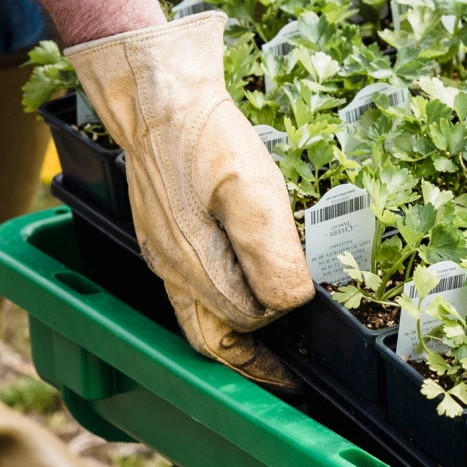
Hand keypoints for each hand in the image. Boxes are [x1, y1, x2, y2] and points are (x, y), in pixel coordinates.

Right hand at [66, 13, 314, 392]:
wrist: (156, 91)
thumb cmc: (203, 134)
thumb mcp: (251, 187)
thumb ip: (270, 252)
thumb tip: (289, 302)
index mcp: (195, 267)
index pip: (247, 321)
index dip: (282, 322)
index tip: (310, 317)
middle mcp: (173, 270)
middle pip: (212, 341)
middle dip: (252, 365)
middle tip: (290, 376)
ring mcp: (163, 253)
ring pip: (197, 318)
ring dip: (235, 339)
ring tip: (271, 345)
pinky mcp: (161, 233)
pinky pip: (188, 289)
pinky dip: (218, 304)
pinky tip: (240, 286)